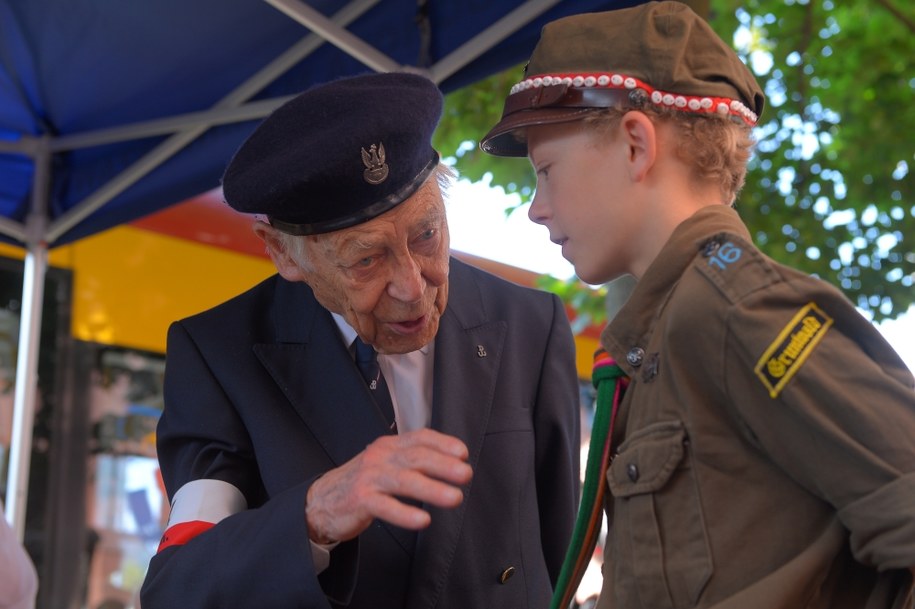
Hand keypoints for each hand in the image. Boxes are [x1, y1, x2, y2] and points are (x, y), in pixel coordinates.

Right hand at [305, 428, 472, 543]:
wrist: (321, 500)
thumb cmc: (362, 482)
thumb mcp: (386, 463)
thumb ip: (412, 460)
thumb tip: (452, 464)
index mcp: (389, 445)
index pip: (420, 437)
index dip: (443, 443)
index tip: (463, 453)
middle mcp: (380, 457)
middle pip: (415, 457)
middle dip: (444, 465)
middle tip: (466, 474)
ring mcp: (369, 477)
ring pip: (404, 480)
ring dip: (432, 489)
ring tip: (454, 497)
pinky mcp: (360, 500)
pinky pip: (385, 506)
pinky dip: (406, 513)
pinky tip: (423, 519)